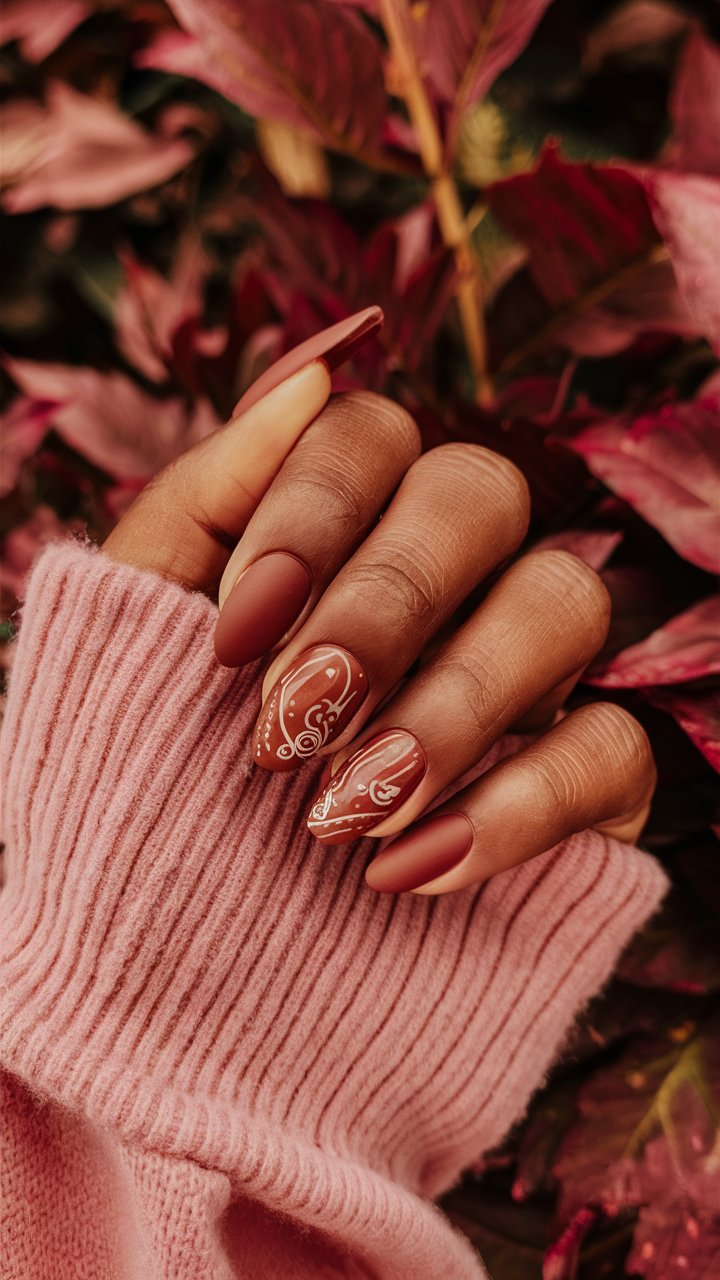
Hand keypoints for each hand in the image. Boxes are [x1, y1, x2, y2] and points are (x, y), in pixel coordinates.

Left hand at [104, 309, 655, 894]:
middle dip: (380, 607)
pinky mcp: (590, 773)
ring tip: (344, 812)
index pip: (365, 436)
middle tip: (288, 727)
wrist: (194, 949)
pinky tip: (409, 869)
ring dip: (452, 704)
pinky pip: (613, 747)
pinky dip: (517, 808)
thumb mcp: (144, 634)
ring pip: (564, 598)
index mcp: (346, 521)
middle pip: (478, 491)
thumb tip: (308, 377)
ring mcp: (532, 665)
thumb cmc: (160, 769)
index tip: (230, 641)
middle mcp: (455, 570)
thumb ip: (206, 503)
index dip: (304, 517)